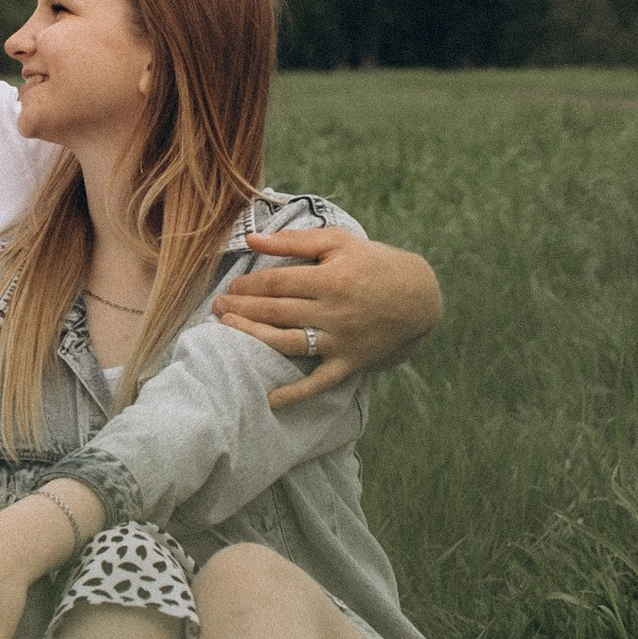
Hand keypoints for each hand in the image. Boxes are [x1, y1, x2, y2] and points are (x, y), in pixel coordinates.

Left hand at [215, 227, 442, 407]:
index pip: (276, 283)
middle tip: (217, 307)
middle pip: (275, 311)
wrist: (420, 297)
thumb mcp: (339, 242)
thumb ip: (294, 241)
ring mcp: (341, 340)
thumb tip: (251, 239)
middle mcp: (333, 311)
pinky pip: (319, 382)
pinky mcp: (349, 362)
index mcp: (330, 278)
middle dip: (241, 309)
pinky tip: (270, 399)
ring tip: (228, 330)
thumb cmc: (374, 263)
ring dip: (254, 337)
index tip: (230, 286)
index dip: (248, 285)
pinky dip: (295, 393)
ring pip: (287, 343)